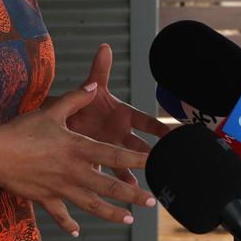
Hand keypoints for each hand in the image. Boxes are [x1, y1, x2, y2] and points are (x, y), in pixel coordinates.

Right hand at [0, 85, 154, 236]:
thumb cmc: (22, 129)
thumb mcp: (51, 111)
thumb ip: (75, 99)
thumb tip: (93, 86)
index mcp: (77, 148)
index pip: (113, 154)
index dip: (136, 159)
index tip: (155, 163)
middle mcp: (73, 171)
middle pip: (108, 186)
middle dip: (132, 194)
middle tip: (152, 201)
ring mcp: (60, 188)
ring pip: (91, 204)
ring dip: (111, 213)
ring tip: (128, 219)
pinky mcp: (46, 198)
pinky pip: (60, 214)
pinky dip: (69, 224)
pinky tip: (77, 232)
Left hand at [66, 44, 169, 184]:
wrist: (64, 119)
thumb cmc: (83, 102)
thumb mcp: (92, 86)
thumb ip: (99, 69)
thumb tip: (105, 46)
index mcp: (123, 115)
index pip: (145, 121)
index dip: (160, 128)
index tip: (175, 135)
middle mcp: (121, 133)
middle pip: (141, 145)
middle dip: (154, 154)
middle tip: (170, 163)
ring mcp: (112, 148)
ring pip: (129, 162)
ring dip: (137, 172)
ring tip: (149, 185)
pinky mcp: (100, 159)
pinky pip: (112, 173)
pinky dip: (120, 182)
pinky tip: (127, 195)